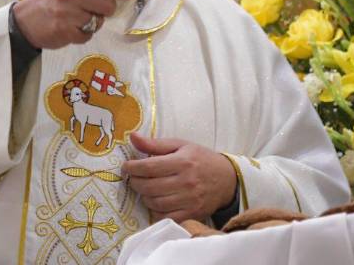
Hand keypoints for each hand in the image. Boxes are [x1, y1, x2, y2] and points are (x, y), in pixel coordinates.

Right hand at [13, 0, 136, 48]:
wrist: (23, 21)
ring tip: (76, 20)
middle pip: (108, 4)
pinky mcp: (64, 30)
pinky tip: (69, 29)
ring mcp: (66, 12)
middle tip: (91, 10)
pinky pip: (88, 35)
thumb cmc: (49, 1)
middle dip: (105, 10)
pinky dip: (82, 35)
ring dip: (92, 24)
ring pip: (98, 21)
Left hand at [122, 134, 237, 222]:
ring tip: (145, 188)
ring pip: (154, 203)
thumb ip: (155, 143)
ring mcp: (189, 200)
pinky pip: (164, 216)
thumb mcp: (181, 145)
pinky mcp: (191, 214)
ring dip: (144, 196)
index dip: (132, 168)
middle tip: (133, 178)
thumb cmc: (201, 159)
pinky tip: (156, 200)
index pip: (149, 167)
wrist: (227, 180)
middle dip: (135, 182)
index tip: (126, 166)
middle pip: (149, 186)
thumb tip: (132, 137)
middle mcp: (186, 182)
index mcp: (183, 162)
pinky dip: (155, 209)